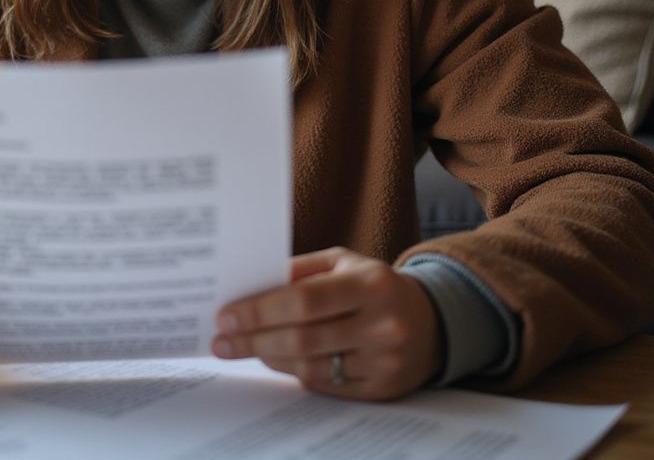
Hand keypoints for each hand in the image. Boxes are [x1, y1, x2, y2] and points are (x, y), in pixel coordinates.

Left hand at [211, 247, 442, 400]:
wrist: (431, 320)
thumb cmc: (372, 284)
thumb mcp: (343, 262)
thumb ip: (300, 270)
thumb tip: (252, 285)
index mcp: (370, 284)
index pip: (305, 300)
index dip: (261, 311)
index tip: (227, 316)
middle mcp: (382, 324)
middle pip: (303, 338)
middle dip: (254, 340)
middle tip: (222, 342)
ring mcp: (385, 362)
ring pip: (312, 367)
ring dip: (269, 358)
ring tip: (244, 349)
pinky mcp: (383, 391)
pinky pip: (327, 387)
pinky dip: (295, 374)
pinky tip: (275, 361)